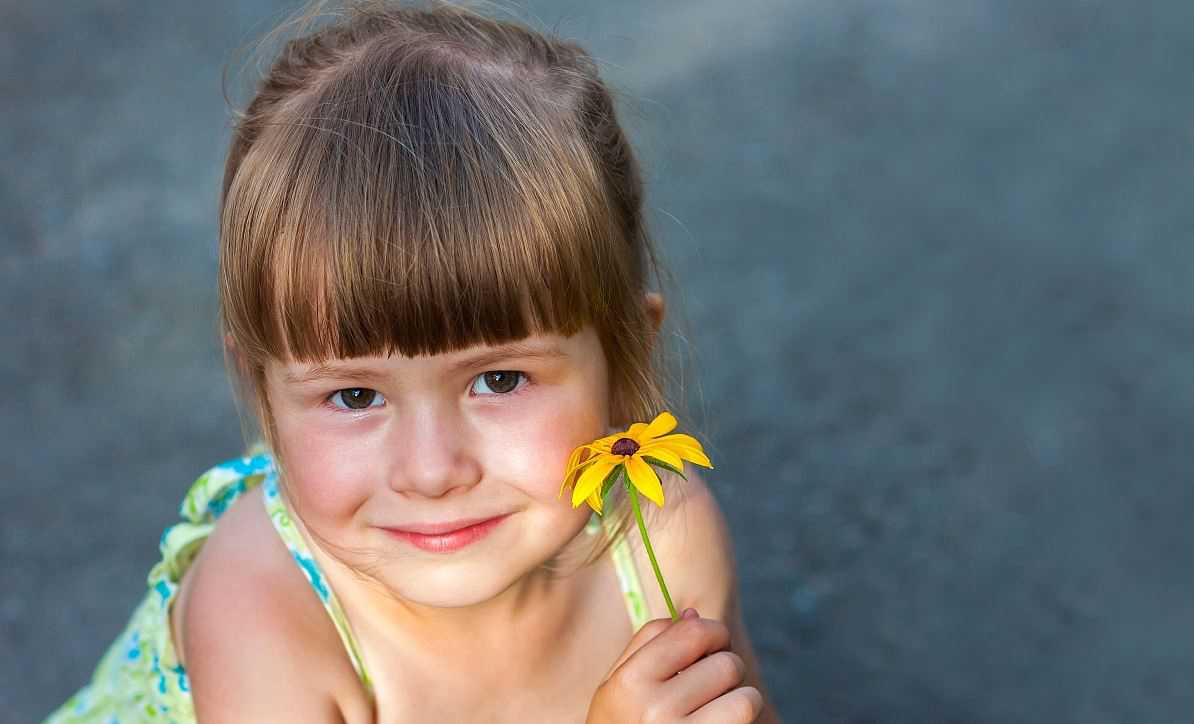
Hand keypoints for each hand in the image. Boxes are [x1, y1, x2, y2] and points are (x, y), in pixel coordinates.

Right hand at [585, 608, 763, 723]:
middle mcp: (655, 711)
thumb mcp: (617, 689)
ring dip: (738, 699)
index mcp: (628, 683)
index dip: (711, 632)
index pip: (694, 631)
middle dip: (724, 669)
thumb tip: (692, 614)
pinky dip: (742, 720)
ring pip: (746, 696)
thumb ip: (648, 646)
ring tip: (716, 710)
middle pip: (725, 663)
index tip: (710, 643)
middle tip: (708, 687)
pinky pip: (748, 720)